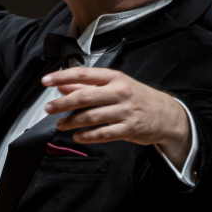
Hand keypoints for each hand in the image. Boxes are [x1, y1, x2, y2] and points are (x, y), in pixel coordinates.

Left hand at [42, 66, 190, 159]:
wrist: (166, 115)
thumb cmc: (136, 97)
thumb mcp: (114, 86)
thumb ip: (87, 86)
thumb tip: (61, 85)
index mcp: (113, 77)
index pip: (83, 74)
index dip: (62, 76)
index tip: (45, 81)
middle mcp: (119, 91)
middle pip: (84, 97)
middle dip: (63, 103)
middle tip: (49, 109)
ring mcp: (125, 111)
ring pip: (91, 117)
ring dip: (72, 122)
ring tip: (61, 125)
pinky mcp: (129, 128)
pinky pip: (103, 134)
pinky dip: (87, 136)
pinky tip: (77, 136)